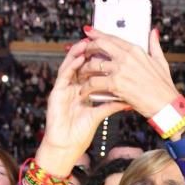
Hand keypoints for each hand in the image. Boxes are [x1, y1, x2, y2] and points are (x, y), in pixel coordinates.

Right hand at [38, 39, 128, 176]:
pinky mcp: (56, 94)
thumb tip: (129, 99)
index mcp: (82, 90)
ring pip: (71, 66)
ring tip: (87, 42)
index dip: (98, 58)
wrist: (66, 146)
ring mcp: (63, 89)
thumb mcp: (100, 115)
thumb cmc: (80, 132)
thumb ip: (112, 104)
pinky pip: (64, 77)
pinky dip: (70, 67)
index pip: (91, 69)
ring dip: (78, 54)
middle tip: (98, 38)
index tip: (110, 47)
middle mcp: (72, 86)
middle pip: (81, 64)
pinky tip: (78, 59)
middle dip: (88, 51)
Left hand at [78, 27, 177, 118]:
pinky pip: (94, 82)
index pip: (112, 38)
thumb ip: (154, 45)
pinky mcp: (116, 84)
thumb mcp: (161, 62)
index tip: (88, 32)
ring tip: (82, 75)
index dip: (97, 34)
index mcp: (136, 50)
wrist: (167, 105)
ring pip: (93, 64)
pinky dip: (86, 88)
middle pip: (99, 46)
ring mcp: (120, 70)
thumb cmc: (164, 87)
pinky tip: (84, 92)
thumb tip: (153, 32)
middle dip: (86, 48)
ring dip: (84, 70)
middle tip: (81, 53)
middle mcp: (126, 57)